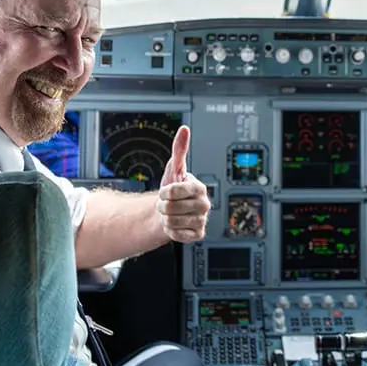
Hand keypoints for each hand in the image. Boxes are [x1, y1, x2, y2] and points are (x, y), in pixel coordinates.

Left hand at [157, 125, 210, 242]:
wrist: (171, 213)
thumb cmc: (173, 191)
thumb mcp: (174, 169)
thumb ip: (179, 149)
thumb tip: (184, 130)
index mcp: (199, 187)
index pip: (174, 191)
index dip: (164, 192)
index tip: (166, 191)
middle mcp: (204, 204)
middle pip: (170, 208)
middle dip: (162, 206)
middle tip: (167, 204)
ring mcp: (202, 220)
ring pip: (172, 222)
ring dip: (166, 219)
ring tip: (171, 214)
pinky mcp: (198, 234)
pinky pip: (177, 235)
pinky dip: (171, 231)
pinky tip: (176, 225)